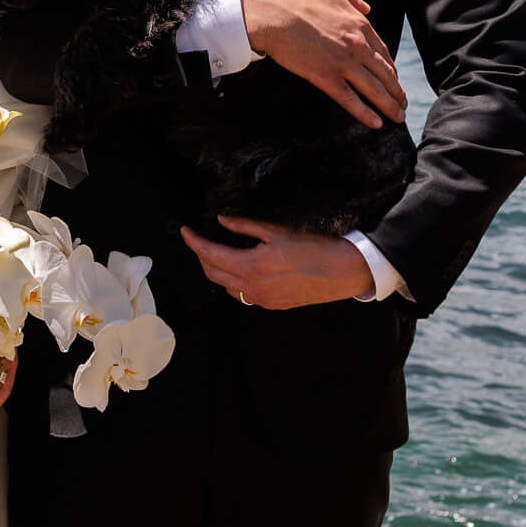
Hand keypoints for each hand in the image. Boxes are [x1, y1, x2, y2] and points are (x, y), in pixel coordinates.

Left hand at [181, 216, 371, 310]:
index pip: (209, 254)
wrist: (341, 272)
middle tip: (200, 240)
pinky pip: (243, 295)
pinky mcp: (271, 305)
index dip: (193, 241)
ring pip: (226, 287)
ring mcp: (261, 300)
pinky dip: (234, 282)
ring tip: (218, 253)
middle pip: (212, 273)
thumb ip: (245, 226)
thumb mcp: (276, 231)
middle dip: (201, 256)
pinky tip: (241, 269)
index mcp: (250, 266)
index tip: (185, 231)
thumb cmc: (312, 247)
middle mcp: (251, 287)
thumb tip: (222, 221)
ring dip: (217, 270)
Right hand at [239, 0, 406, 127]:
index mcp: (358, 23)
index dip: (390, 67)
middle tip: (402, 102)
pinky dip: (364, 113)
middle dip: (396, 90)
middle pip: (384, 72)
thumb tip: (367, 7)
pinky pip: (350, 98)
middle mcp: (356, 44)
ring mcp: (342, 62)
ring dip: (389, 105)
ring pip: (373, 88)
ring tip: (398, 117)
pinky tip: (376, 123)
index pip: (381, 50)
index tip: (394, 78)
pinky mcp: (325, 77)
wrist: (270, 13)